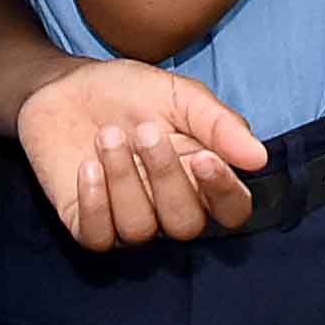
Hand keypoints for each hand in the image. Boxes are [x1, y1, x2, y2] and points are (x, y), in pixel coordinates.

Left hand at [10, 56, 267, 246]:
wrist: (64, 87)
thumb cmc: (128, 92)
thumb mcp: (178, 95)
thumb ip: (218, 124)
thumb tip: (259, 158)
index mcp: (200, 177)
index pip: (231, 210)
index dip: (224, 194)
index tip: (204, 158)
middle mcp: (168, 206)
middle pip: (186, 225)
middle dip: (166, 177)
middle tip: (145, 131)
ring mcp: (127, 218)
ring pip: (141, 229)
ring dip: (124, 180)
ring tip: (107, 136)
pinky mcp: (86, 223)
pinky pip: (98, 237)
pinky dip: (95, 203)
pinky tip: (87, 166)